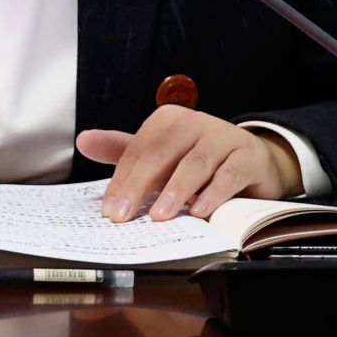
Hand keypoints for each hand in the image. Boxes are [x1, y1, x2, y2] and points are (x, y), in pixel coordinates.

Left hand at [76, 106, 302, 221]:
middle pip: (162, 154)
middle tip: (125, 216)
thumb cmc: (198, 157)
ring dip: (176, 191)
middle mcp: (196, 123)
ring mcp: (224, 137)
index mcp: (169, 120)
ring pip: (196, 163)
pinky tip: (200, 211)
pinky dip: (214, 193)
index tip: (110, 211)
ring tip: (160, 216)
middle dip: (140, 186)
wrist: (252, 159)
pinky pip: (230, 174)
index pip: (139, 150)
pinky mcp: (248, 156)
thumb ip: (124, 150)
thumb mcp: (161, 154)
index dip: (122, 181)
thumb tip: (84, 140)